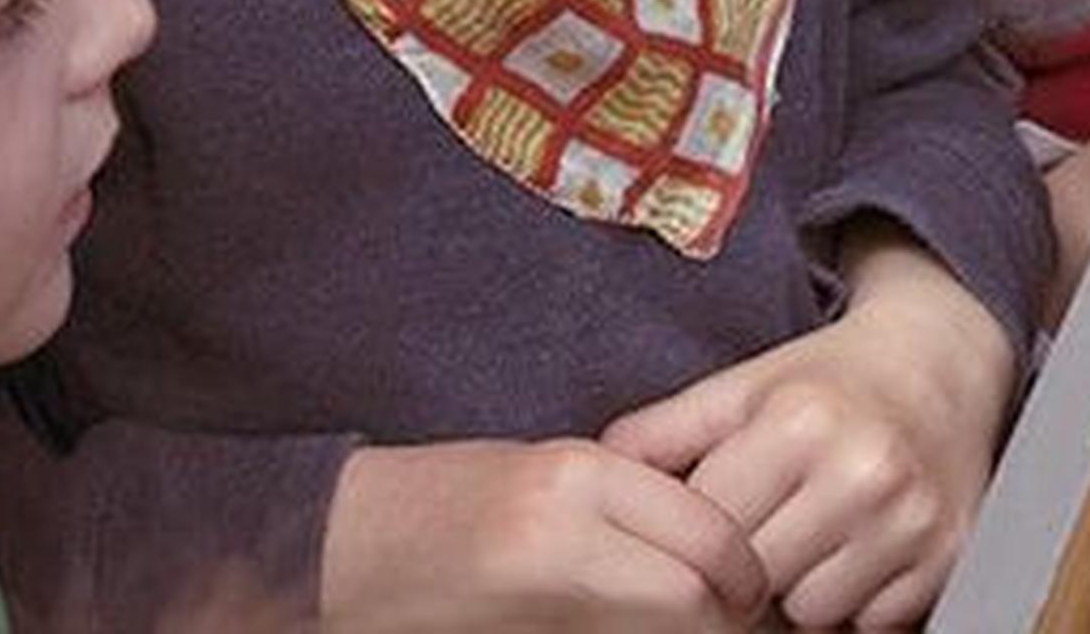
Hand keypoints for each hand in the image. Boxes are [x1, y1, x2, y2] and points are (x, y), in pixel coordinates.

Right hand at [319, 439, 767, 632]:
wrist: (340, 542)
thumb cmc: (451, 496)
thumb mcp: (551, 470)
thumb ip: (634, 501)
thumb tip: (724, 549)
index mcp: (575, 473)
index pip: (706, 535)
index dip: (743, 570)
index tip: (749, 584)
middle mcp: (558, 532)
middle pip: (690, 598)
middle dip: (719, 614)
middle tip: (730, 614)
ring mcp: (533, 595)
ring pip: (654, 630)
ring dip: (679, 630)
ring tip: (684, 621)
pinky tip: (627, 629)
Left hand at [603, 234, 1014, 627]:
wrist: (942, 362)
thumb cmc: (829, 380)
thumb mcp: (743, 386)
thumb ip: (661, 433)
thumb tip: (588, 478)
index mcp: (800, 422)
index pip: (707, 529)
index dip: (696, 534)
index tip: (706, 521)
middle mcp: (863, 469)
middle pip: (755, 581)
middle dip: (745, 567)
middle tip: (761, 527)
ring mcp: (910, 518)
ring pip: (810, 613)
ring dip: (800, 589)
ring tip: (810, 536)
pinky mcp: (948, 555)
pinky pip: (869, 622)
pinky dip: (856, 600)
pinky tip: (855, 550)